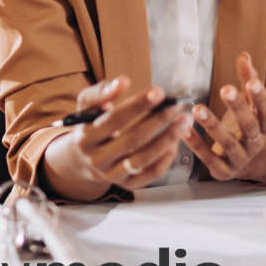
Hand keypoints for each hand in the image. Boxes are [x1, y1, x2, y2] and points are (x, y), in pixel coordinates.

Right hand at [42, 75, 192, 200]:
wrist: (81, 158)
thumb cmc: (90, 125)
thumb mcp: (87, 106)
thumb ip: (101, 92)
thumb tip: (122, 81)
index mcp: (85, 138)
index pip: (114, 119)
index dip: (138, 105)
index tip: (160, 92)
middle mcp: (97, 160)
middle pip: (133, 139)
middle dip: (159, 120)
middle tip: (177, 104)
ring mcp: (112, 175)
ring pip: (144, 159)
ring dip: (168, 138)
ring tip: (184, 121)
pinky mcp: (128, 184)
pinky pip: (152, 173)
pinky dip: (167, 157)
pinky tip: (176, 140)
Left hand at [183, 53, 265, 182]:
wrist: (245, 163)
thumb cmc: (244, 126)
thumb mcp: (249, 104)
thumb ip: (247, 80)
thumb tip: (244, 56)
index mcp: (264, 126)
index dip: (261, 97)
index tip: (252, 82)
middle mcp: (255, 143)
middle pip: (250, 126)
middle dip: (238, 108)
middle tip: (225, 89)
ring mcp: (240, 159)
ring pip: (229, 144)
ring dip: (213, 126)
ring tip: (198, 109)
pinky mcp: (223, 171)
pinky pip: (209, 159)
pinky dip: (197, 145)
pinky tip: (184, 129)